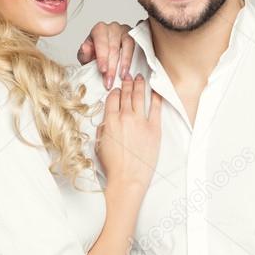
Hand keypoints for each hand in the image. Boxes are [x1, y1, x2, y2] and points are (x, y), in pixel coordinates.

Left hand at [76, 21, 134, 88]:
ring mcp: (124, 31)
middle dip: (111, 66)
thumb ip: (84, 53)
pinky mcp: (133, 37)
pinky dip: (130, 59)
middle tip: (109, 80)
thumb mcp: (86, 56)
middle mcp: (112, 28)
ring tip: (121, 76)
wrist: (104, 56)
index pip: (101, 42)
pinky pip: (134, 46)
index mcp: (99, 30)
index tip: (103, 70)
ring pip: (126, 44)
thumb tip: (84, 48)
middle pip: (113, 46)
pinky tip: (127, 70)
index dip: (102, 57)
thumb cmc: (95, 54)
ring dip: (124, 63)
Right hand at [95, 74, 161, 193]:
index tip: (117, 88)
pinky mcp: (154, 128)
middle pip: (126, 94)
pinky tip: (155, 91)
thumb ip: (103, 129)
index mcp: (110, 121)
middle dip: (127, 83)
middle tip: (129, 76)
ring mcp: (141, 121)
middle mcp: (125, 117)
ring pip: (139, 97)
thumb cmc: (113, 166)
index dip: (115, 91)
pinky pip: (155, 108)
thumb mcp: (99, 145)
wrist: (127, 178)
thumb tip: (107, 121)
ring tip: (140, 78)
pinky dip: (155, 97)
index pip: (113, 98)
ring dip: (139, 85)